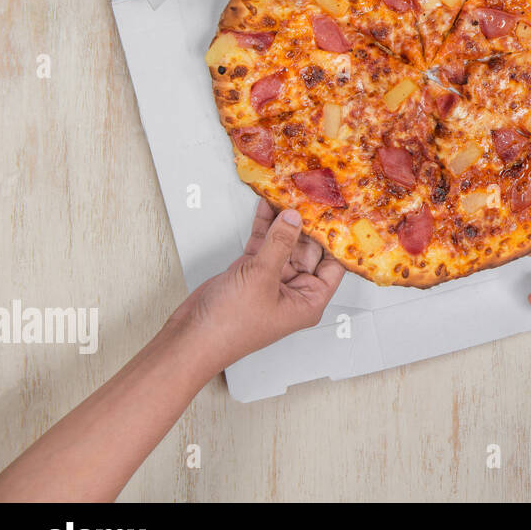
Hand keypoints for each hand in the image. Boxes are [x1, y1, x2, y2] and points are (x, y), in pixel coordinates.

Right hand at [174, 199, 344, 372]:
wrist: (191, 337)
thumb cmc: (230, 325)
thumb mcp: (261, 278)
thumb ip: (280, 244)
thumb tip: (295, 218)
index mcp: (309, 301)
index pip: (333, 265)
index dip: (336, 241)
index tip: (339, 214)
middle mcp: (294, 290)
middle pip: (309, 249)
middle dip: (308, 224)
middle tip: (312, 195)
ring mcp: (272, 279)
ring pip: (285, 243)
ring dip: (285, 220)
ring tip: (291, 192)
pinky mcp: (251, 271)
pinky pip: (264, 243)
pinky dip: (265, 225)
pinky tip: (267, 204)